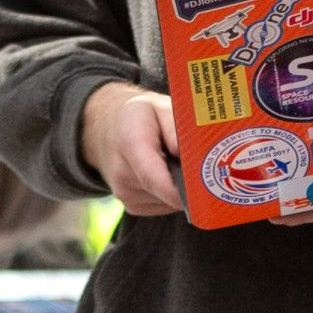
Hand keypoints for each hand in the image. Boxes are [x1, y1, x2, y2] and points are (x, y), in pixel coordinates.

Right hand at [83, 83, 185, 217]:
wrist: (109, 129)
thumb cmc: (141, 117)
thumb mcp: (160, 106)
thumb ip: (176, 128)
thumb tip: (189, 156)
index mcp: (129, 143)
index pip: (152, 176)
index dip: (179, 190)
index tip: (203, 189)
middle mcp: (122, 173)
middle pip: (166, 192)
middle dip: (188, 183)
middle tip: (198, 163)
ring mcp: (124, 194)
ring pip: (169, 201)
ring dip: (179, 187)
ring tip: (174, 163)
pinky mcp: (132, 206)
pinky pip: (164, 206)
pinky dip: (172, 193)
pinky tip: (167, 174)